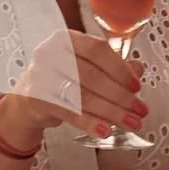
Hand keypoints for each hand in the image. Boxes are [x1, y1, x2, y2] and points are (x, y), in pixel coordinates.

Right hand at [0, 28, 145, 147]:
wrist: (28, 98)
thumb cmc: (61, 78)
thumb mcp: (86, 66)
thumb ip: (112, 66)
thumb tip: (138, 70)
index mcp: (66, 39)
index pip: (98, 50)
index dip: (120, 69)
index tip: (137, 87)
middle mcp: (51, 53)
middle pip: (93, 76)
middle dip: (121, 96)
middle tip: (140, 110)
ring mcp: (41, 76)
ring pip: (83, 96)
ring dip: (112, 112)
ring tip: (131, 123)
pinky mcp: (37, 99)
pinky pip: (69, 112)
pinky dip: (90, 123)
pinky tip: (105, 130)